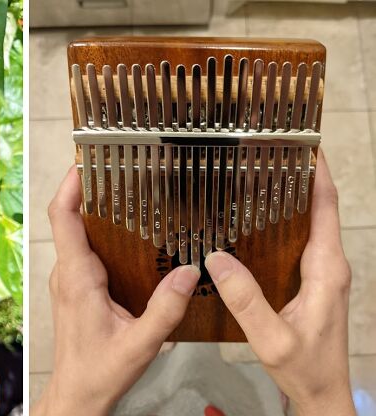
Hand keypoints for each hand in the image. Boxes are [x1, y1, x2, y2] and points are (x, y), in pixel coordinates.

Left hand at [32, 166, 200, 414]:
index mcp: (77, 278)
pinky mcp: (75, 290)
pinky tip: (129, 235)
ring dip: (95, 211)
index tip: (85, 161)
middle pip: (69, 218)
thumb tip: (190, 270)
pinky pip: (83, 251)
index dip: (70, 185)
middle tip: (120, 168)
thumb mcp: (140, 343)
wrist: (77, 395)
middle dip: (89, 190)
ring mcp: (69, 281)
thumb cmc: (100, 372)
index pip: (63, 218)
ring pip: (76, 235)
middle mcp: (67, 274)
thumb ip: (166, 309)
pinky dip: (100, 234)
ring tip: (128, 193)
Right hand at [204, 150, 354, 415]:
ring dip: (286, 200)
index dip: (318, 173)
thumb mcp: (272, 337)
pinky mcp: (311, 284)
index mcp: (327, 268)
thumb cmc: (304, 367)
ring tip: (251, 180)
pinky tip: (249, 225)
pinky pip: (296, 243)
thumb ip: (246, 300)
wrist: (322, 393)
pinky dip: (278, 225)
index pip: (326, 208)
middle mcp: (328, 264)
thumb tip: (216, 258)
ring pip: (306, 224)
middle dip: (296, 178)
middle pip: (316, 208)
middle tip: (262, 155)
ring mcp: (321, 274)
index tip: (303, 144)